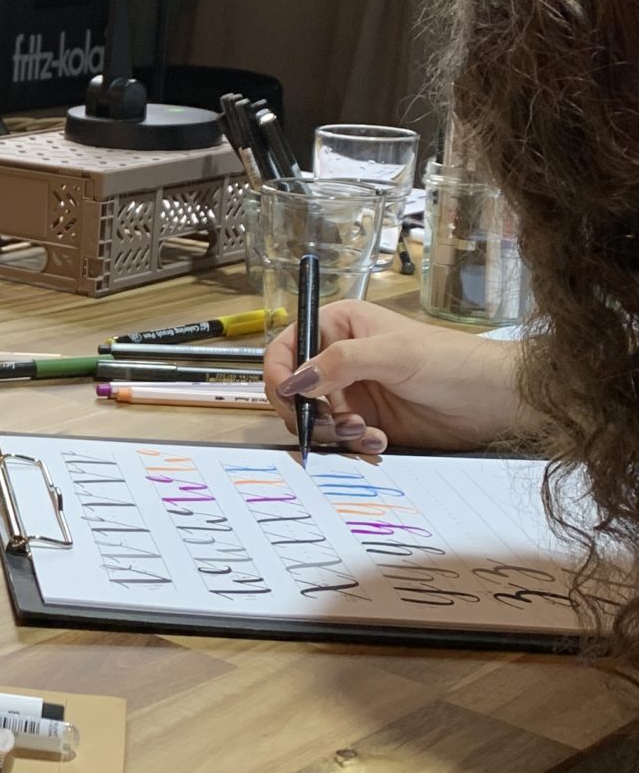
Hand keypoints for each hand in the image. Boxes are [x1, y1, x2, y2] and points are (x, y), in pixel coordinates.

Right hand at [264, 300, 523, 457]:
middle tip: (336, 423)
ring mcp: (351, 392)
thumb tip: (295, 382)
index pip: (288, 345)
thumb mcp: (393, 354)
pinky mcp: (366, 422)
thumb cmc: (452, 361)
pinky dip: (353, 446)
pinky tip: (379, 441)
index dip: (279, 372)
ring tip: (367, 432)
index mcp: (340, 326)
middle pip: (294, 389)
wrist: (494, 401)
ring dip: (334, 432)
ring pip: (313, 420)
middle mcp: (339, 358)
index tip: (288, 397)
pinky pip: (339, 440)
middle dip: (309, 412)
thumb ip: (340, 363)